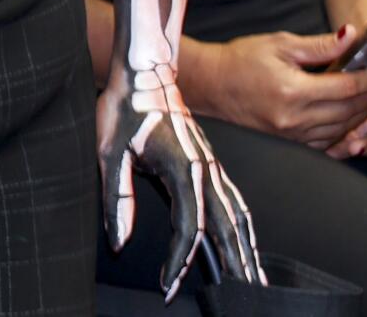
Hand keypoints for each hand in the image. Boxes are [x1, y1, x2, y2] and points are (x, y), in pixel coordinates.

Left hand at [98, 65, 261, 298]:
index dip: (178, 262)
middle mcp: (207, 170)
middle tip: (241, 299)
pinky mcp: (212, 163)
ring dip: (248, 251)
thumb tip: (121, 242)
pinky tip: (248, 244)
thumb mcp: (110, 152)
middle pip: (227, 229)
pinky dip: (245, 228)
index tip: (168, 286)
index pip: (187, 228)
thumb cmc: (126, 109)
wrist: (144, 72)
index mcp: (184, 169)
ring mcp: (214, 166)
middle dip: (234, 268)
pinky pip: (235, 202)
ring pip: (238, 217)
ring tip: (256, 282)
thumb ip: (118, 198)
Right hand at [187, 27, 366, 147]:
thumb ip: (319, 45)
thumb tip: (351, 36)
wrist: (211, 84)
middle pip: (347, 111)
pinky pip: (326, 143)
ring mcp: (292, 133)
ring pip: (340, 129)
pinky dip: (344, 134)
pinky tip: (351, 122)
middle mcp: (295, 117)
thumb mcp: (279, 44)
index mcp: (293, 90)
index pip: (345, 87)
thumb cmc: (242, 59)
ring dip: (360, 116)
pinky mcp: (289, 141)